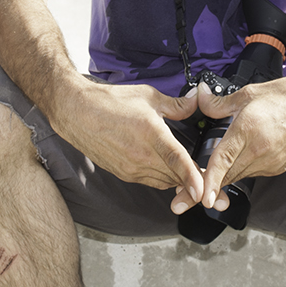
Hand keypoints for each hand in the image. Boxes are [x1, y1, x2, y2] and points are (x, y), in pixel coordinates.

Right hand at [50, 81, 206, 212]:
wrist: (77, 112)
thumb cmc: (109, 102)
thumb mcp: (148, 96)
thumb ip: (176, 104)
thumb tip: (194, 101)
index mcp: (150, 133)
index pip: (176, 160)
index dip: (191, 177)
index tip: (203, 189)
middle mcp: (140, 155)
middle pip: (174, 176)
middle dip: (192, 179)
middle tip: (208, 177)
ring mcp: (130, 168)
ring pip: (163, 181)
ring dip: (177, 180)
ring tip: (189, 174)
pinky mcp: (123, 173)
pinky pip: (150, 181)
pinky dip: (162, 178)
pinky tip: (166, 169)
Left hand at [192, 74, 285, 212]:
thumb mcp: (248, 94)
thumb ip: (219, 103)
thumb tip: (201, 98)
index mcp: (248, 130)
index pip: (222, 161)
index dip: (209, 182)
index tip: (202, 199)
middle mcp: (260, 150)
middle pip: (228, 175)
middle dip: (208, 185)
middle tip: (187, 192)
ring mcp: (272, 161)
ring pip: (239, 175)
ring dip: (225, 176)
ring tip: (210, 175)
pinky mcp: (279, 166)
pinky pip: (253, 173)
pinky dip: (242, 169)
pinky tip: (240, 160)